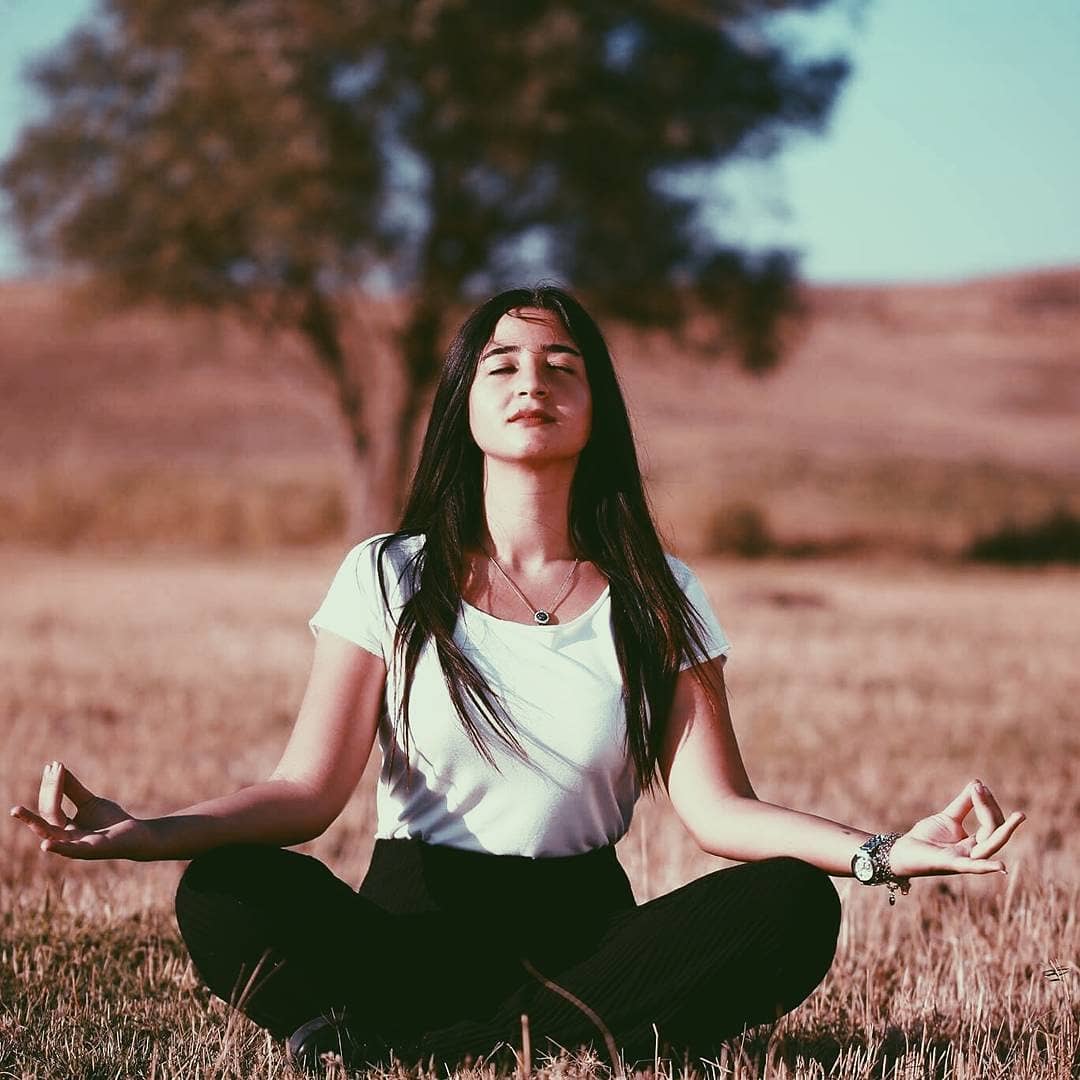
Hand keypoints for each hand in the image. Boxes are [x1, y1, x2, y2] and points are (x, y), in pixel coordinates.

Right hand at [9, 761, 153, 860]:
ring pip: (51, 836)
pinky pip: (71, 851)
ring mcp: (75, 846)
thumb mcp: (88, 801)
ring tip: (18, 813)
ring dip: (36, 826)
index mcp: (63, 827)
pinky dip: (59, 848)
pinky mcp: (89, 851)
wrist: (136, 833)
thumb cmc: (111, 820)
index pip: (50, 807)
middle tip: (14, 809)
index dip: (50, 787)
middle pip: (46, 821)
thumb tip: (56, 768)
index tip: (52, 765)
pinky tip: (47, 844)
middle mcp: (65, 838)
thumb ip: (72, 789)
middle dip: (29, 817)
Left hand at [887, 779, 1024, 879]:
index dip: (987, 804)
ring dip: (1004, 831)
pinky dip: (985, 867)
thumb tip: (978, 783)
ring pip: (990, 846)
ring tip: (1019, 817)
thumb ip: (964, 803)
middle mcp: (974, 852)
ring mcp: (965, 859)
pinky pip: (972, 867)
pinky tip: (1001, 866)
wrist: (904, 850)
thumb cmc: (926, 837)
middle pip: (995, 834)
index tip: (979, 786)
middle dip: (1005, 820)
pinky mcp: (951, 864)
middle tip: (1019, 810)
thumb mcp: (948, 817)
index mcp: (975, 842)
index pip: (992, 824)